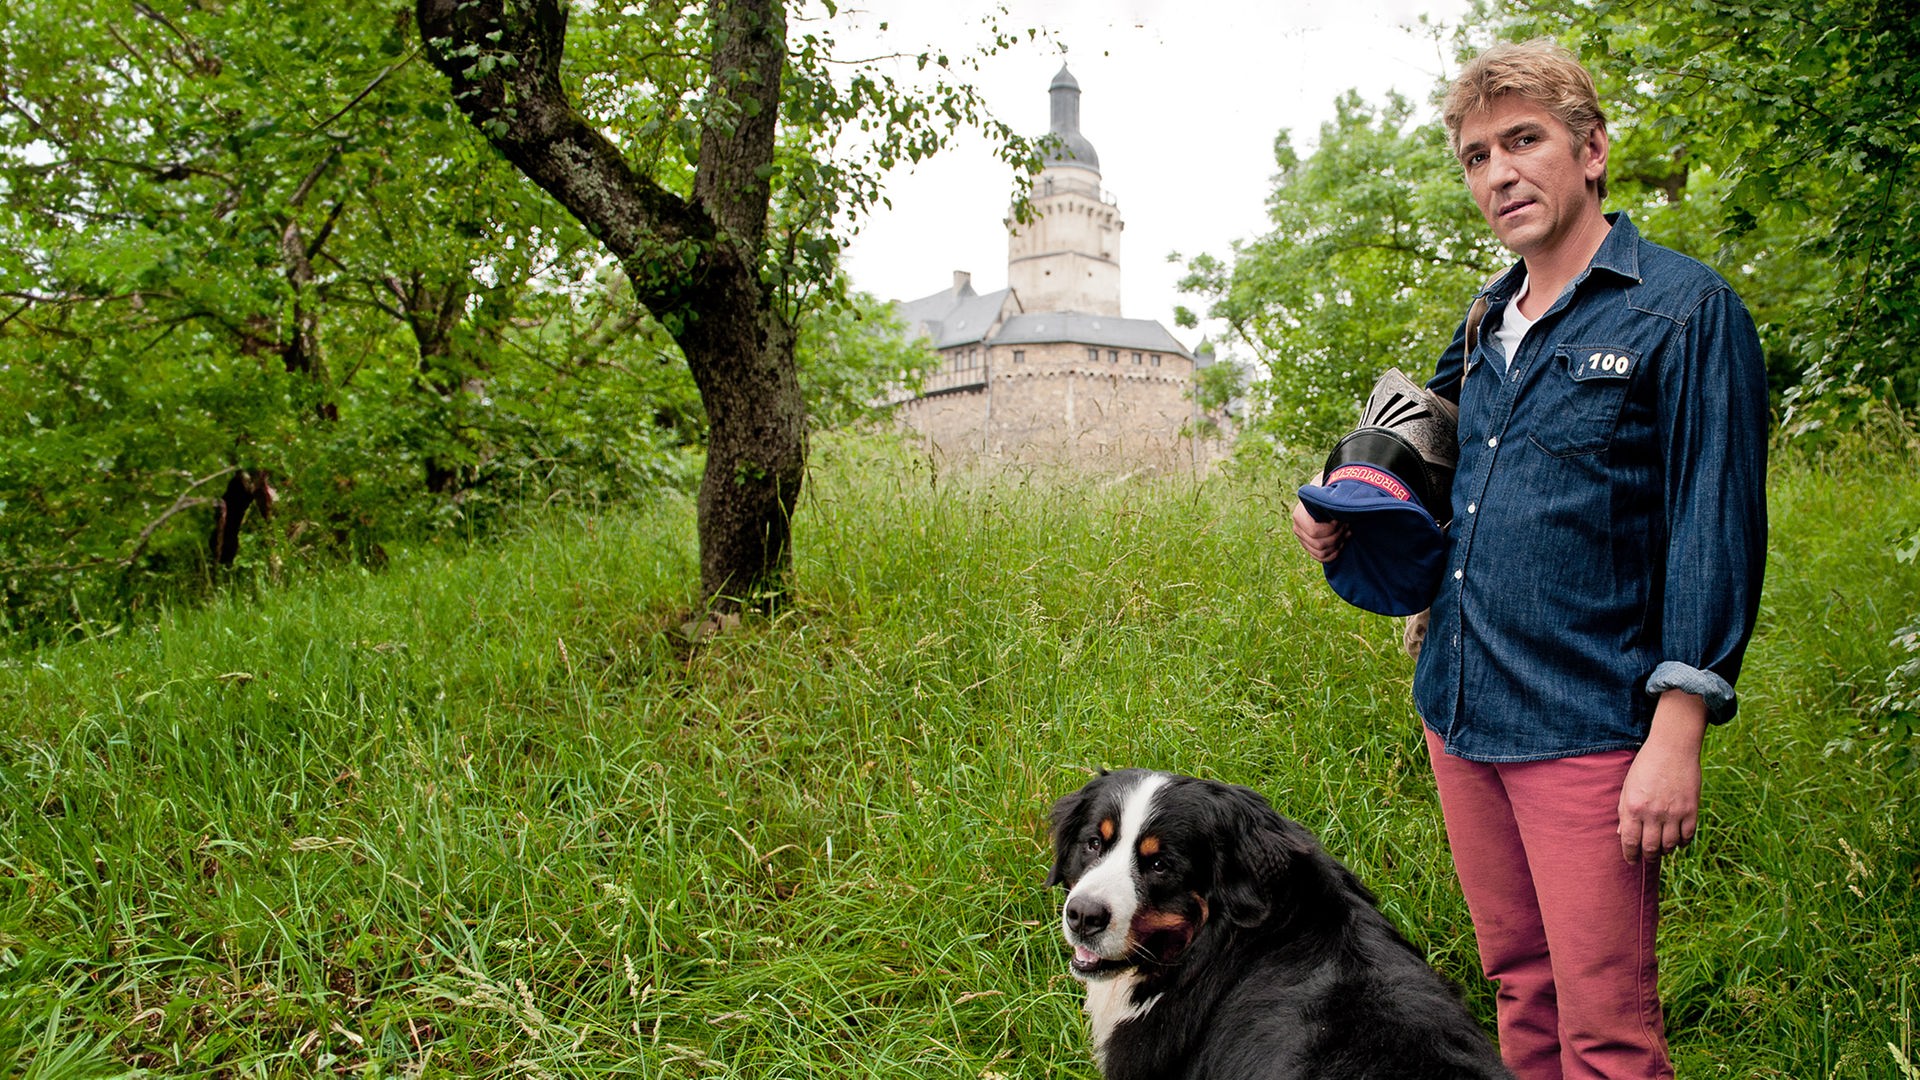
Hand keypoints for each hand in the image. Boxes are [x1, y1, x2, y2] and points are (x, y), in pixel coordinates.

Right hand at [1291, 499, 1348, 563]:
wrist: (1325, 493)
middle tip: (1347, 526)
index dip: (1332, 528)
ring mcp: (1302, 538)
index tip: (1342, 519)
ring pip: (1321, 553)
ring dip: (1338, 544)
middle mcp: (1298, 528)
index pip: (1315, 532)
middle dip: (1338, 536)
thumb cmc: (1330, 492)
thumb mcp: (1329, 494)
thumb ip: (1331, 503)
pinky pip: (1320, 557)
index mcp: (1299, 515)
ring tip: (1347, 532)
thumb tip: (1340, 513)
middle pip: (1319, 544)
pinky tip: (1342, 543)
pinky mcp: (1309, 545)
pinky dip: (1334, 553)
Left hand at [1617, 691, 1707, 862]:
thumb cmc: (1646, 766)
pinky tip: (1678, 841)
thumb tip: (1622, 834)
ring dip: (1665, 851)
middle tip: (1647, 859)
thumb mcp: (1628, 786)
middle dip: (1647, 857)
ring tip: (1661, 849)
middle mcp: (1652, 813)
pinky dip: (1683, 843)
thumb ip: (1624, 811)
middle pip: (1650, 847)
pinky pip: (1688, 836)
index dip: (1630, 855)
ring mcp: (1673, 813)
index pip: (1630, 841)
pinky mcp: (1691, 810)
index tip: (1631, 861)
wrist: (1672, 748)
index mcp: (1633, 807)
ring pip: (1670, 845)